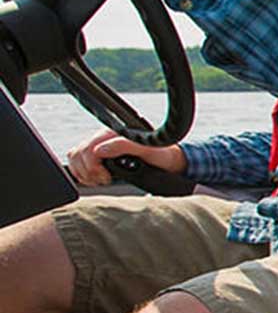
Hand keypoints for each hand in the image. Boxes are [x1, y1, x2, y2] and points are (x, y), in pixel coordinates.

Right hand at [65, 128, 186, 186]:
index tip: (106, 177)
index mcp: (112, 133)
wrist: (167, 161)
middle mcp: (103, 138)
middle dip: (89, 172)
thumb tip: (100, 150)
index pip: (87, 149)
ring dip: (84, 173)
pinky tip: (97, 178)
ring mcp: (99, 146)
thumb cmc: (160, 154)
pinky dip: (82, 173)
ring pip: (75, 158)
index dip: (93, 167)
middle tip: (105, 179)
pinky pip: (77, 162)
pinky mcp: (96, 156)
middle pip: (78, 154)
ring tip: (102, 179)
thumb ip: (124, 145)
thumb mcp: (148, 149)